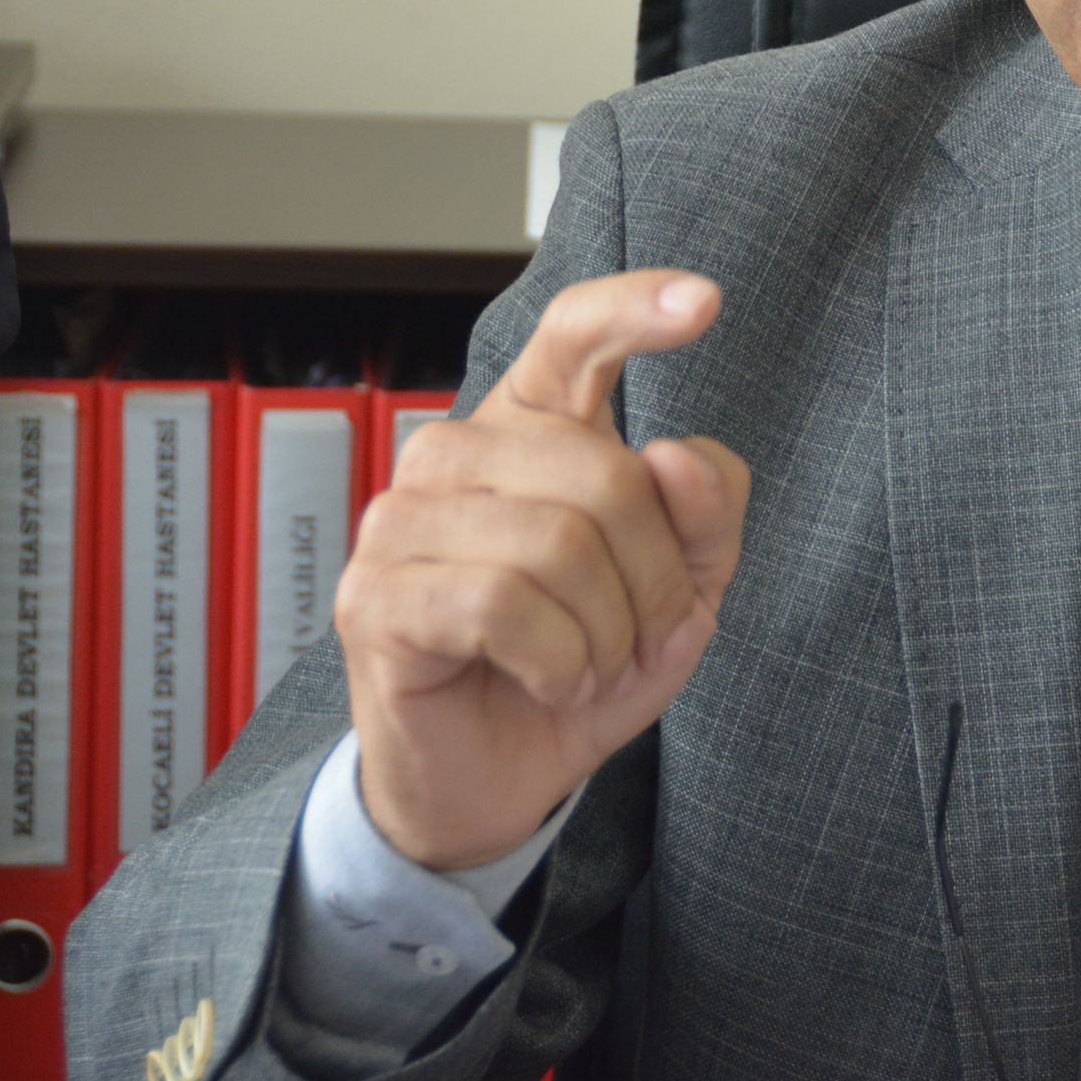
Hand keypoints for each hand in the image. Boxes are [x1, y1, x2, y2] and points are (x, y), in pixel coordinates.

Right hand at [334, 270, 751, 868]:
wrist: (498, 778)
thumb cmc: (580, 661)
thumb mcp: (680, 590)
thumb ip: (704, 513)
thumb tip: (675, 455)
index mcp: (532, 426)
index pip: (573, 336)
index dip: (635, 309)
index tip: (706, 302)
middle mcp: (458, 451)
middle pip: (607, 474)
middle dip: (657, 577)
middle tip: (645, 638)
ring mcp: (403, 517)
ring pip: (559, 541)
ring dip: (610, 629)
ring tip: (592, 662)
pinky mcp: (374, 592)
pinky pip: (503, 601)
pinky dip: (558, 657)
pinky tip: (551, 678)